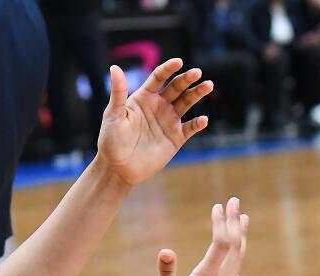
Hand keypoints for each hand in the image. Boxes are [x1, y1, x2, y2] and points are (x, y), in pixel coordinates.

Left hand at [96, 59, 212, 186]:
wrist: (118, 168)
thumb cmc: (111, 140)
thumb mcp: (113, 115)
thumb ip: (118, 92)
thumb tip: (114, 67)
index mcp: (144, 97)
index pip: (159, 77)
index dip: (169, 68)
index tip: (178, 62)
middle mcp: (159, 105)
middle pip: (176, 87)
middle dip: (187, 79)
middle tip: (197, 73)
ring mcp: (169, 121)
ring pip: (187, 102)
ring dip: (197, 93)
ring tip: (208, 85)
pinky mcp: (176, 138)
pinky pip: (190, 127)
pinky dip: (198, 123)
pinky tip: (202, 120)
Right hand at [149, 198, 248, 275]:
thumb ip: (166, 274)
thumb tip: (165, 252)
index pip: (222, 243)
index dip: (221, 222)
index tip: (219, 205)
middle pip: (235, 246)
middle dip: (234, 222)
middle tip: (234, 200)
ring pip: (238, 258)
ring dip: (240, 236)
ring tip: (243, 219)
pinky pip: (235, 272)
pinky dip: (238, 257)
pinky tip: (237, 258)